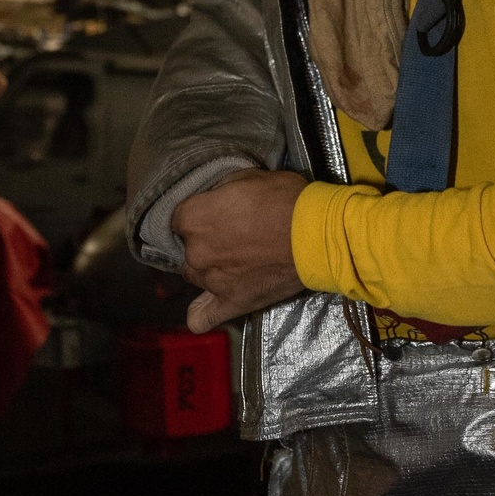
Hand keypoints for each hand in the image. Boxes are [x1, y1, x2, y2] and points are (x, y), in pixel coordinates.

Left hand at [172, 169, 307, 332]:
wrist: (316, 234)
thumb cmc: (285, 200)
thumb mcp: (248, 177)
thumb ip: (220, 192)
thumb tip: (214, 199)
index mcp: (193, 219)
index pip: (177, 218)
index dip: (197, 214)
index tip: (214, 213)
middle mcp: (195, 252)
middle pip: (187, 249)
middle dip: (204, 241)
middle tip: (232, 235)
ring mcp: (211, 281)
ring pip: (196, 276)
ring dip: (209, 268)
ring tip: (235, 261)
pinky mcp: (232, 303)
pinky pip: (201, 318)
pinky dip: (202, 312)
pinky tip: (211, 301)